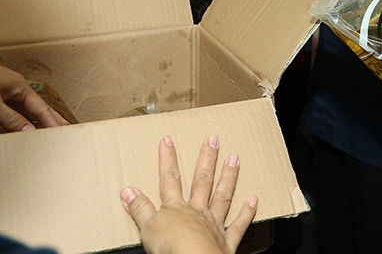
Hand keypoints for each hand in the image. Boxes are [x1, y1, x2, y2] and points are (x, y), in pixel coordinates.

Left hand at [0, 49, 68, 131]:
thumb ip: (11, 119)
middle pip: (34, 107)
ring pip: (20, 110)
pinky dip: (13, 121)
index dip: (53, 120)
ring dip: (30, 121)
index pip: (41, 107)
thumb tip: (31, 132)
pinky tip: (14, 128)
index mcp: (19, 86)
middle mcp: (12, 87)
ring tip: (41, 133)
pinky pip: (6, 111)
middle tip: (62, 130)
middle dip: (48, 119)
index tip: (66, 131)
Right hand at [121, 136, 257, 253]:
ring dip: (228, 177)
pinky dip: (246, 213)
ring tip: (235, 158)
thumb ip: (139, 209)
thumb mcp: (147, 228)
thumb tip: (127, 190)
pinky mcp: (226, 241)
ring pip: (222, 196)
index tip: (168, 139)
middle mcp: (197, 211)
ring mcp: (214, 224)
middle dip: (206, 159)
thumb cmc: (171, 247)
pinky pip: (238, 225)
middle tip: (214, 139)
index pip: (169, 179)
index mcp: (176, 208)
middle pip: (202, 181)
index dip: (167, 159)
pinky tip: (253, 200)